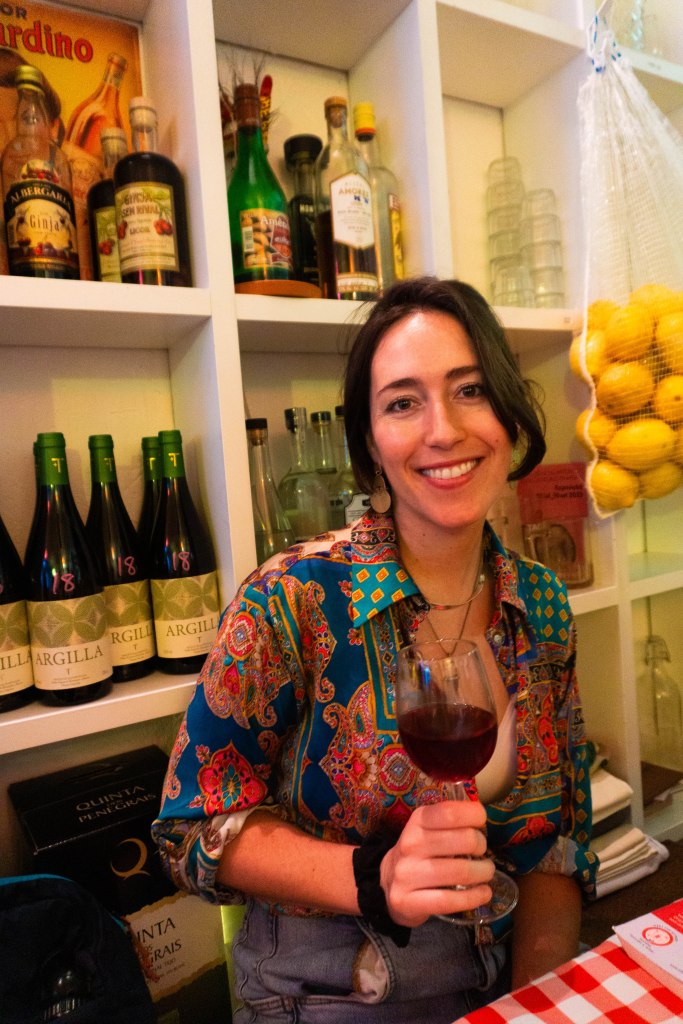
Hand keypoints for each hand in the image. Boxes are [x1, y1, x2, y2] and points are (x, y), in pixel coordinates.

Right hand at [379, 800, 493, 926]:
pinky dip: (474, 897)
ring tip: (485, 872)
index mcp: (417, 821)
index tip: (481, 822)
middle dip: (482, 846)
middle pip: (465, 840)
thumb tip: (481, 816)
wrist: (389, 883)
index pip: (450, 813)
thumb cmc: (420, 852)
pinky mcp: (408, 901)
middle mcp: (410, 844)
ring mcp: (407, 874)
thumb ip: (452, 820)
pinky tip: (483, 893)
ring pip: (461, 871)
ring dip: (484, 872)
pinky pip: (450, 900)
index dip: (474, 815)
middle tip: (481, 852)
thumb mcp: (428, 828)